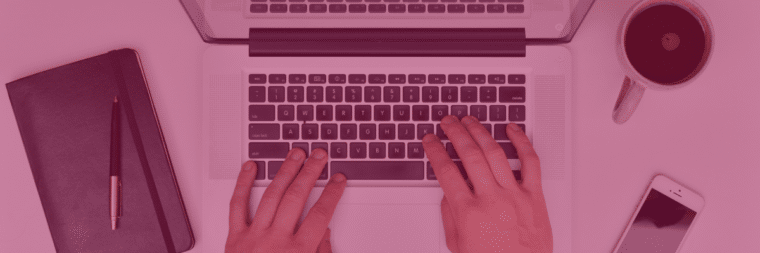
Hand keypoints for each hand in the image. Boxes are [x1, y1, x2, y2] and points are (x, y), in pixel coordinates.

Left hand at [225, 148, 346, 252]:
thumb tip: (323, 231)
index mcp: (298, 252)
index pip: (321, 214)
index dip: (332, 193)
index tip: (339, 179)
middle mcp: (276, 241)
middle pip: (297, 197)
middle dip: (311, 172)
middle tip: (320, 156)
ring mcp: (253, 237)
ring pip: (272, 195)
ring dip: (285, 171)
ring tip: (295, 154)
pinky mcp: (234, 239)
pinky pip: (237, 205)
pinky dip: (243, 183)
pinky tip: (251, 167)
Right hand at [423, 115, 551, 252]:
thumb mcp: (458, 243)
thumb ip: (450, 214)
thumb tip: (449, 190)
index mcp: (469, 212)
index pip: (446, 170)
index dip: (435, 150)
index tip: (431, 140)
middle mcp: (491, 199)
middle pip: (469, 155)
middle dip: (454, 133)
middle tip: (447, 122)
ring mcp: (515, 195)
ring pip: (495, 152)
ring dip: (480, 131)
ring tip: (470, 121)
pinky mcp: (535, 196)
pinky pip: (530, 161)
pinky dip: (521, 141)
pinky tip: (511, 129)